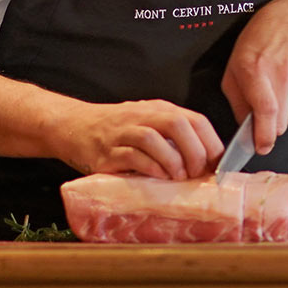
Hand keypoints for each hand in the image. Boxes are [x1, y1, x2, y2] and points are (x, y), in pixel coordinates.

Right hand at [55, 99, 222, 179]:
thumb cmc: (116, 131)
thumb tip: (205, 164)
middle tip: (195, 174)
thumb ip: (172, 137)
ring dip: (172, 161)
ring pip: (154, 138)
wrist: (72, 126)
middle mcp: (143, 116)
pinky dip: (149, 168)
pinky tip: (156, 177)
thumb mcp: (148, 124)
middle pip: (178, 125)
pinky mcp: (106, 152)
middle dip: (194, 152)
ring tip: (177, 177)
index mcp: (159, 110)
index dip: (210, 144)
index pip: (196, 120)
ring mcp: (123, 133)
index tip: (215, 166)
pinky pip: (131, 157)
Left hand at [222, 0, 287, 152]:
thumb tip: (245, 129)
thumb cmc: (260, 42)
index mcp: (256, 69)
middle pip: (280, 122)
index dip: (264, 135)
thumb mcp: (235, 65)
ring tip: (279, 92)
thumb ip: (237, 99)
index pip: (266, 110)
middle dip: (271, 126)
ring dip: (284, 116)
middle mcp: (282, 72)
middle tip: (265, 113)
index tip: (261, 148)